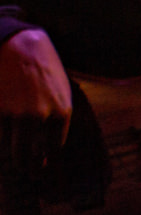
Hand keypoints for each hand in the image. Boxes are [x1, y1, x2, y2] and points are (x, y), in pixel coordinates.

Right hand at [0, 28, 71, 171]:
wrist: (19, 45)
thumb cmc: (43, 69)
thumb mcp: (60, 93)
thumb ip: (55, 120)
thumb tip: (46, 151)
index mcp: (60, 112)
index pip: (52, 150)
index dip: (45, 162)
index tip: (41, 169)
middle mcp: (37, 117)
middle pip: (26, 159)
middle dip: (25, 166)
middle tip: (26, 170)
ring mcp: (13, 115)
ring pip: (7, 150)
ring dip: (9, 151)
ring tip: (15, 151)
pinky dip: (2, 136)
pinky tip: (6, 129)